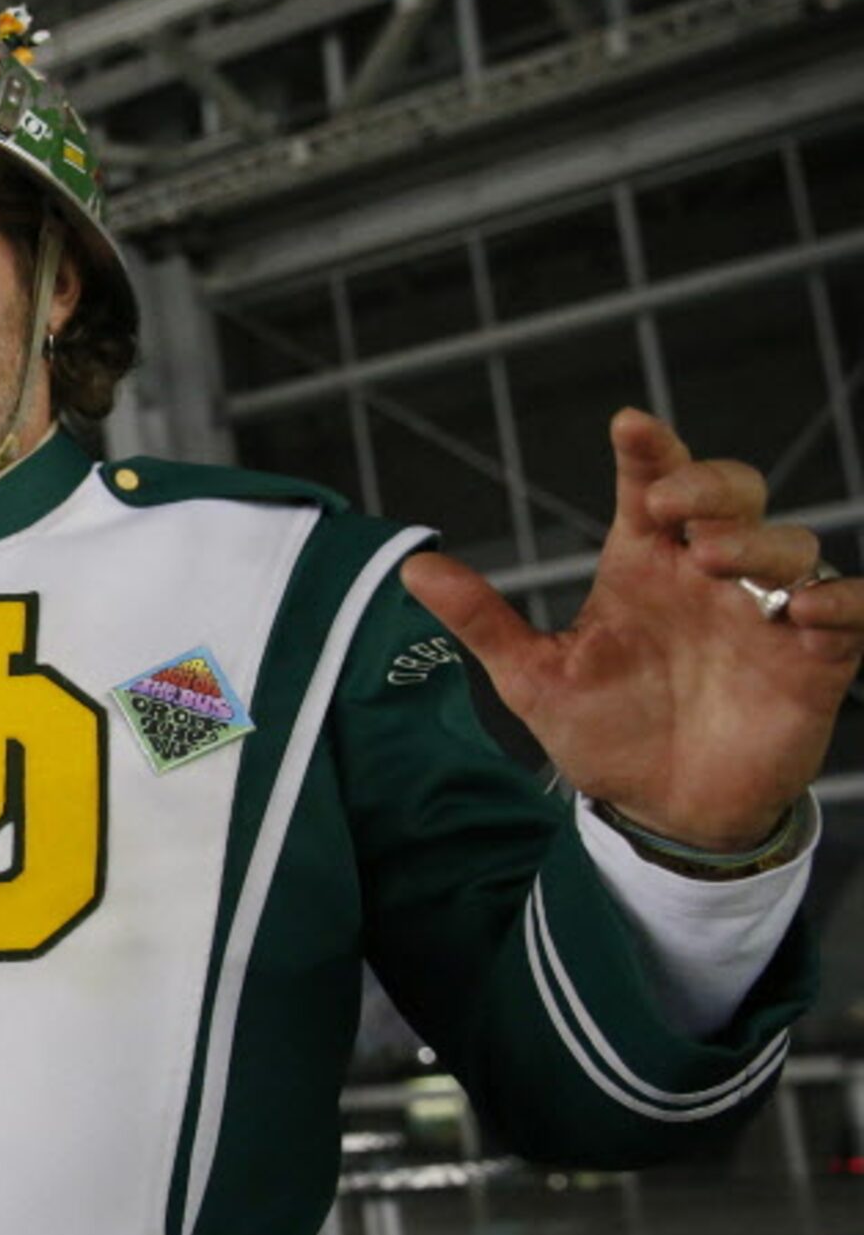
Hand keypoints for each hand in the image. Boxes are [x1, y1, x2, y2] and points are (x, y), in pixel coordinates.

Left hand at [400, 408, 861, 847]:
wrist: (659, 809)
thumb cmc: (603, 731)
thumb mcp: (532, 677)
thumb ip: (482, 619)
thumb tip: (413, 567)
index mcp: (643, 563)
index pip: (650, 484)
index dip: (646, 449)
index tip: (627, 425)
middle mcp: (707, 573)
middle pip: (731, 493)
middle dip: (709, 483)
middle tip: (671, 506)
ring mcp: (765, 611)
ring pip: (790, 541)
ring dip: (760, 541)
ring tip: (716, 561)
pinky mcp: (813, 657)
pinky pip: (849, 609)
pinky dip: (837, 600)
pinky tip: (802, 609)